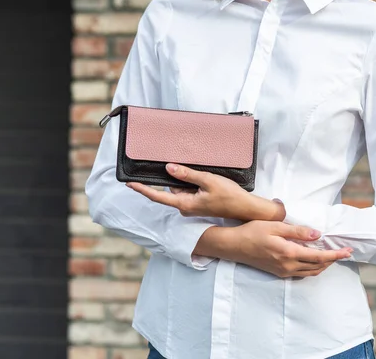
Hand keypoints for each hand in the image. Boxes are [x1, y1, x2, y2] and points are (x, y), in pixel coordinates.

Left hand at [127, 163, 284, 220]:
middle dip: (176, 177)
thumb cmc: (229, 196)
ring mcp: (192, 206)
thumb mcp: (208, 181)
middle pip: (172, 189)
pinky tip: (205, 178)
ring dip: (188, 179)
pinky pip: (190, 190)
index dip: (143, 189)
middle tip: (187, 167)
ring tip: (204, 175)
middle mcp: (186, 207)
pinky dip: (194, 183)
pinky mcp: (199, 203)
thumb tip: (169, 168)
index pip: (159, 196)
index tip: (130, 184)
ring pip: (182, 188)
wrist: (245, 208)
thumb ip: (187, 175)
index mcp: (185, 204)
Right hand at [194, 221, 352, 277]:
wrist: (234, 246)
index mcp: (289, 253)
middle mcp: (288, 266)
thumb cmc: (252, 231)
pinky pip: (301, 272)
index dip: (335, 255)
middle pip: (318, 267)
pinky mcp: (279, 272)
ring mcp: (283, 271)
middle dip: (333, 260)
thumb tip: (317, 235)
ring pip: (310, 272)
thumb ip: (297, 231)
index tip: (347, 251)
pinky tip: (313, 259)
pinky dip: (312, 267)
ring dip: (323, 265)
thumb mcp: (275, 226)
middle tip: (343, 252)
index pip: (319, 257)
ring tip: (332, 255)